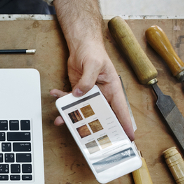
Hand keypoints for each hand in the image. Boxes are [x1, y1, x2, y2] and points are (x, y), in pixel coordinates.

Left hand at [53, 0, 134, 139]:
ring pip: (81, 110)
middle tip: (88, 139)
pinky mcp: (77, 91)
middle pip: (100, 115)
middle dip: (94, 127)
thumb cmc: (94, 52)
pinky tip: (54, 94)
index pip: (121, 110)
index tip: (128, 138)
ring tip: (60, 120)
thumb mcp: (94, 65)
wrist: (82, 45)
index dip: (125, 124)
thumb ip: (87, 80)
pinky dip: (61, 99)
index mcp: (113, 90)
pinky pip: (69, 100)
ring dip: (70, 115)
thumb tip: (79, 94)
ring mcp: (89, 94)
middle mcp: (102, 95)